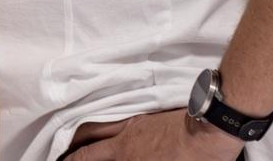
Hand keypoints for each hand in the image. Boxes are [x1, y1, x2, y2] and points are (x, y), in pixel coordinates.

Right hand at [65, 109, 245, 159]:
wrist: (211, 127)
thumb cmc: (199, 159)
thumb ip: (143, 160)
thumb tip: (127, 155)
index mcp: (131, 159)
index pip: (94, 160)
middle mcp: (125, 145)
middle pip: (89, 150)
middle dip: (71, 157)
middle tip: (61, 159)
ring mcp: (131, 127)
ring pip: (93, 130)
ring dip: (77, 138)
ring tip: (68, 143)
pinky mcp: (140, 116)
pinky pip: (109, 119)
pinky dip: (95, 123)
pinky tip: (95, 125)